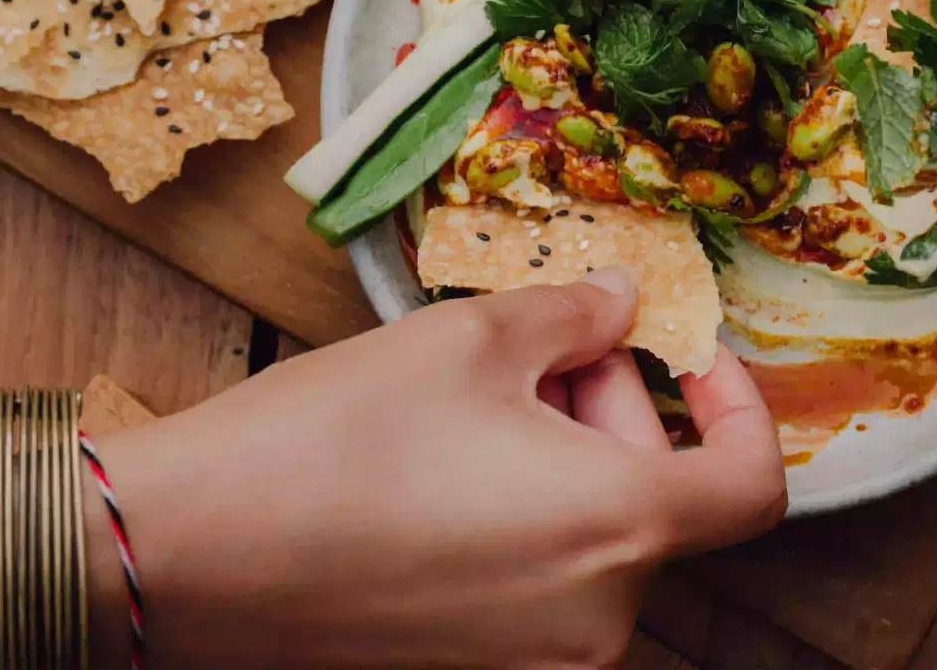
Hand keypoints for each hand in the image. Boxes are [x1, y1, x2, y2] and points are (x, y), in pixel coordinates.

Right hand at [91, 267, 784, 668]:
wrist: (182, 555)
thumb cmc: (332, 440)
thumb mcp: (471, 339)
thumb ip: (576, 315)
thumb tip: (627, 302)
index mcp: (618, 530)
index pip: (753, 484)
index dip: (740, 403)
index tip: (687, 357)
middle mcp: (595, 619)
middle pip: (663, 500)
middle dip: (618, 407)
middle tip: (544, 344)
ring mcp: (533, 661)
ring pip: (598, 538)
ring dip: (570, 456)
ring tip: (479, 397)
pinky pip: (545, 581)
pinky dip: (531, 513)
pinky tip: (450, 459)